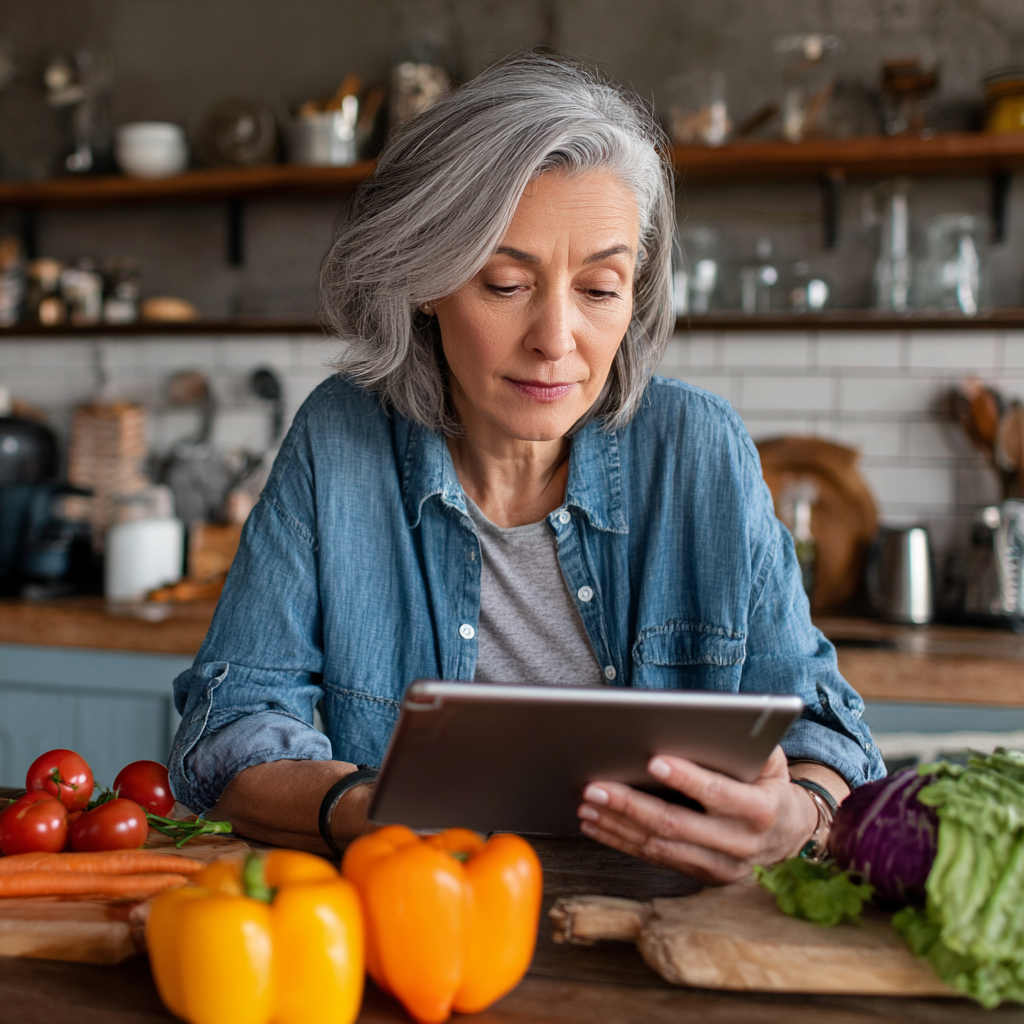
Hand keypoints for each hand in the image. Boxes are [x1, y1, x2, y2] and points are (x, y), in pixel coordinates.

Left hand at [576, 746, 817, 883]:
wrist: (790, 834)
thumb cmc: (769, 783)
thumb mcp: (771, 758)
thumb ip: (745, 743)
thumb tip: (706, 723)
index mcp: (761, 810)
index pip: (718, 794)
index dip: (686, 778)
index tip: (653, 760)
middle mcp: (740, 844)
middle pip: (676, 825)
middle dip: (630, 805)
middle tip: (595, 787)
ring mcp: (720, 866)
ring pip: (659, 846)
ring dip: (617, 826)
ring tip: (587, 804)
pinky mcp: (702, 876)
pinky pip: (655, 859)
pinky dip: (622, 841)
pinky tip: (598, 825)